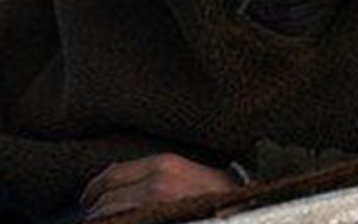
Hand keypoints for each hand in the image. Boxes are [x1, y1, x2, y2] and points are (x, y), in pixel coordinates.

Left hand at [80, 153, 239, 218]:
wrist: (245, 204)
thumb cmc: (218, 192)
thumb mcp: (187, 172)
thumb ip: (156, 174)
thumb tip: (112, 185)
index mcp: (164, 164)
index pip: (112, 174)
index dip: (94, 188)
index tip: (87, 199)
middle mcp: (158, 182)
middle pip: (106, 195)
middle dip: (95, 208)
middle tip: (93, 215)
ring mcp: (159, 205)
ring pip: (109, 213)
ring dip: (102, 219)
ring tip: (103, 221)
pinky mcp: (161, 218)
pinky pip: (126, 221)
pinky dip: (117, 222)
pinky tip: (121, 222)